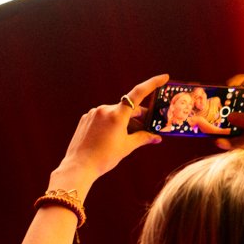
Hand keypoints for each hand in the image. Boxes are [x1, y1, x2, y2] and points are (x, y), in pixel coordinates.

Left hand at [51, 73, 167, 188]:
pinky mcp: (86, 118)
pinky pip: (103, 117)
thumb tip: (156, 137)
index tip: (164, 77)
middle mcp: (104, 109)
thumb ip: (143, 138)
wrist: (79, 166)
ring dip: (124, 122)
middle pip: (128, 108)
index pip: (138, 93)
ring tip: (128, 137)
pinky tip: (111, 137)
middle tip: (148, 128)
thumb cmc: (104, 158)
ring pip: (115, 113)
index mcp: (117, 115)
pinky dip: (111, 124)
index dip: (152, 83)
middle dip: (139, 117)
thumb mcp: (127, 147)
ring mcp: (93, 113)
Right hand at [199, 74, 243, 153]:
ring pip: (234, 120)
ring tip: (213, 125)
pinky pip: (235, 138)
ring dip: (223, 122)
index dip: (241, 80)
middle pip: (239, 101)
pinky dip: (226, 141)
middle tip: (217, 106)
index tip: (228, 86)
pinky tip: (220, 142)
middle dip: (227, 102)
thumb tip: (231, 116)